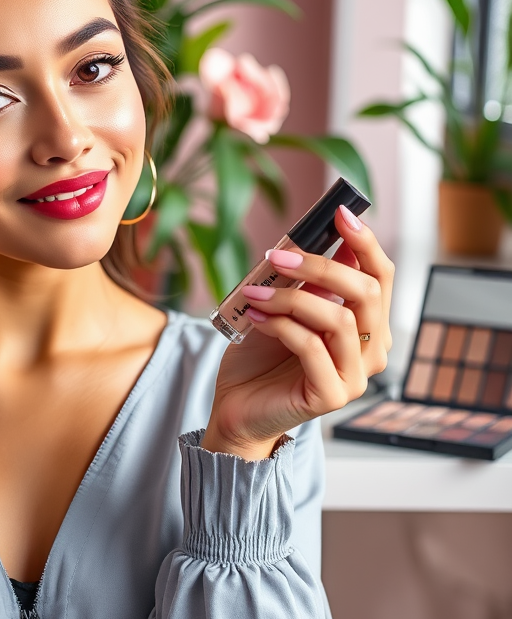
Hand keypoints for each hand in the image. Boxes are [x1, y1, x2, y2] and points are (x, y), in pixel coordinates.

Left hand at [204, 206, 393, 459]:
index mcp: (368, 324)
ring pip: (338, 319)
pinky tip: (255, 315)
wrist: (237, 406)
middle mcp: (371, 350)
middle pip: (366, 293)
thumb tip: (320, 236)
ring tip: (254, 291)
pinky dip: (280, 325)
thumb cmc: (262, 356)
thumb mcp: (284, 307)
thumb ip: (307, 281)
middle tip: (276, 255)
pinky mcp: (331, 395)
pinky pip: (311, 347)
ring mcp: (355, 377)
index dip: (365, 242)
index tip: (340, 213)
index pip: (381, 276)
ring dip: (290, 298)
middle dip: (319, 267)